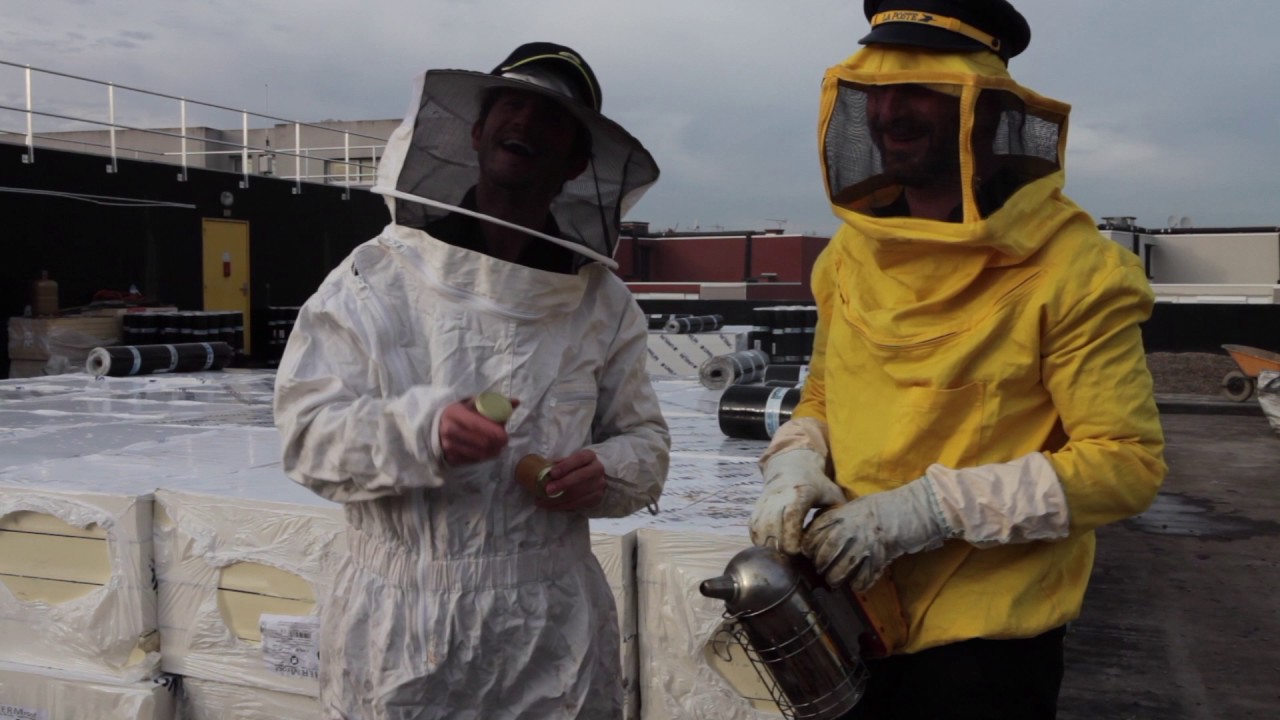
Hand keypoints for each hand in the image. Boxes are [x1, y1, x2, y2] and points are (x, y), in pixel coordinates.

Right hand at [438, 397, 518, 465]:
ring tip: (498, 447)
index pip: (475, 424)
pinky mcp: (449, 458)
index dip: (492, 431)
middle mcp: (449, 429)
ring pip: (478, 453)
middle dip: (496, 443)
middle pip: (480, 441)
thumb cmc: (461, 413)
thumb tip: (517, 401)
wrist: (438, 426)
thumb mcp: (474, 403)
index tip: (505, 435)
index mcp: (454, 413)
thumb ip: (495, 402)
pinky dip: (483, 457)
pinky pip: (473, 460)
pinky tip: (487, 451)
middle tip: (504, 441)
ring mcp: (448, 445)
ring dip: (492, 452)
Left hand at [537, 449, 606, 511]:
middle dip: (563, 484)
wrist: (593, 477)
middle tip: (547, 490)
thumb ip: (559, 464)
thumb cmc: (576, 467)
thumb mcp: (569, 460)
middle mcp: (597, 469)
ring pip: (578, 493)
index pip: (579, 459)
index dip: (565, 466)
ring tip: (542, 501)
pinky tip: (550, 506)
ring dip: (559, 499)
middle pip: (580, 476)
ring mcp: (599, 485)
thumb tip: (545, 469)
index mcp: (589, 456)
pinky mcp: (596, 498)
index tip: (552, 473)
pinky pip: (578, 504)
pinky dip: (562, 506)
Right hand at [748, 449, 845, 554]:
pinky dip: (762, 544)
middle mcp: (777, 499)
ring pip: (760, 535)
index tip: (800, 552)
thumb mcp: (832, 492)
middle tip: (794, 560)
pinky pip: (754, 533)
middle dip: (782, 550)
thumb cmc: (815, 484)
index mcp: (798, 494)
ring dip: (771, 550)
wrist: (789, 467)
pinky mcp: (755, 511)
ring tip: (784, 558)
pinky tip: (774, 550)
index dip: (793, 540)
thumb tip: (848, 533)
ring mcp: (764, 505)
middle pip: (773, 531)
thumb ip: (839, 511)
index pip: (790, 519)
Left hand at [802, 477, 950, 590]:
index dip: (808, 548)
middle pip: (824, 555)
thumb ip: (834, 519)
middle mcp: (848, 530)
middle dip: (820, 567)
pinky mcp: (878, 558)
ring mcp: (863, 545)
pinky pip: (862, 578)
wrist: (910, 509)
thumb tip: (816, 535)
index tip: (808, 554)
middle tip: (821, 571)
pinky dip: (858, 584)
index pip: (814, 535)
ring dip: (835, 579)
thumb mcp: (852, 507)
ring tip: (834, 581)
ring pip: (840, 570)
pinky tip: (857, 583)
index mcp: (840, 516)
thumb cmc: (880, 508)